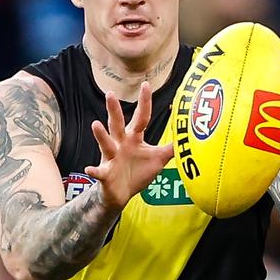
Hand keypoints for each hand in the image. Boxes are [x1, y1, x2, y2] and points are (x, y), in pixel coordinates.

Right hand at [85, 82, 173, 209]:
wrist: (120, 194)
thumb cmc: (137, 173)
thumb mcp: (158, 159)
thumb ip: (171, 147)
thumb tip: (190, 136)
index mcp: (134, 138)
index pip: (141, 117)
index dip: (144, 102)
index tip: (145, 85)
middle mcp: (120, 144)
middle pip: (117, 124)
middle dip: (114, 110)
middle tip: (110, 94)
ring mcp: (111, 158)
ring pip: (106, 144)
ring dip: (101, 135)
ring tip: (96, 124)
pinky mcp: (105, 174)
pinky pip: (99, 171)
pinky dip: (94, 170)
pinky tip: (89, 169)